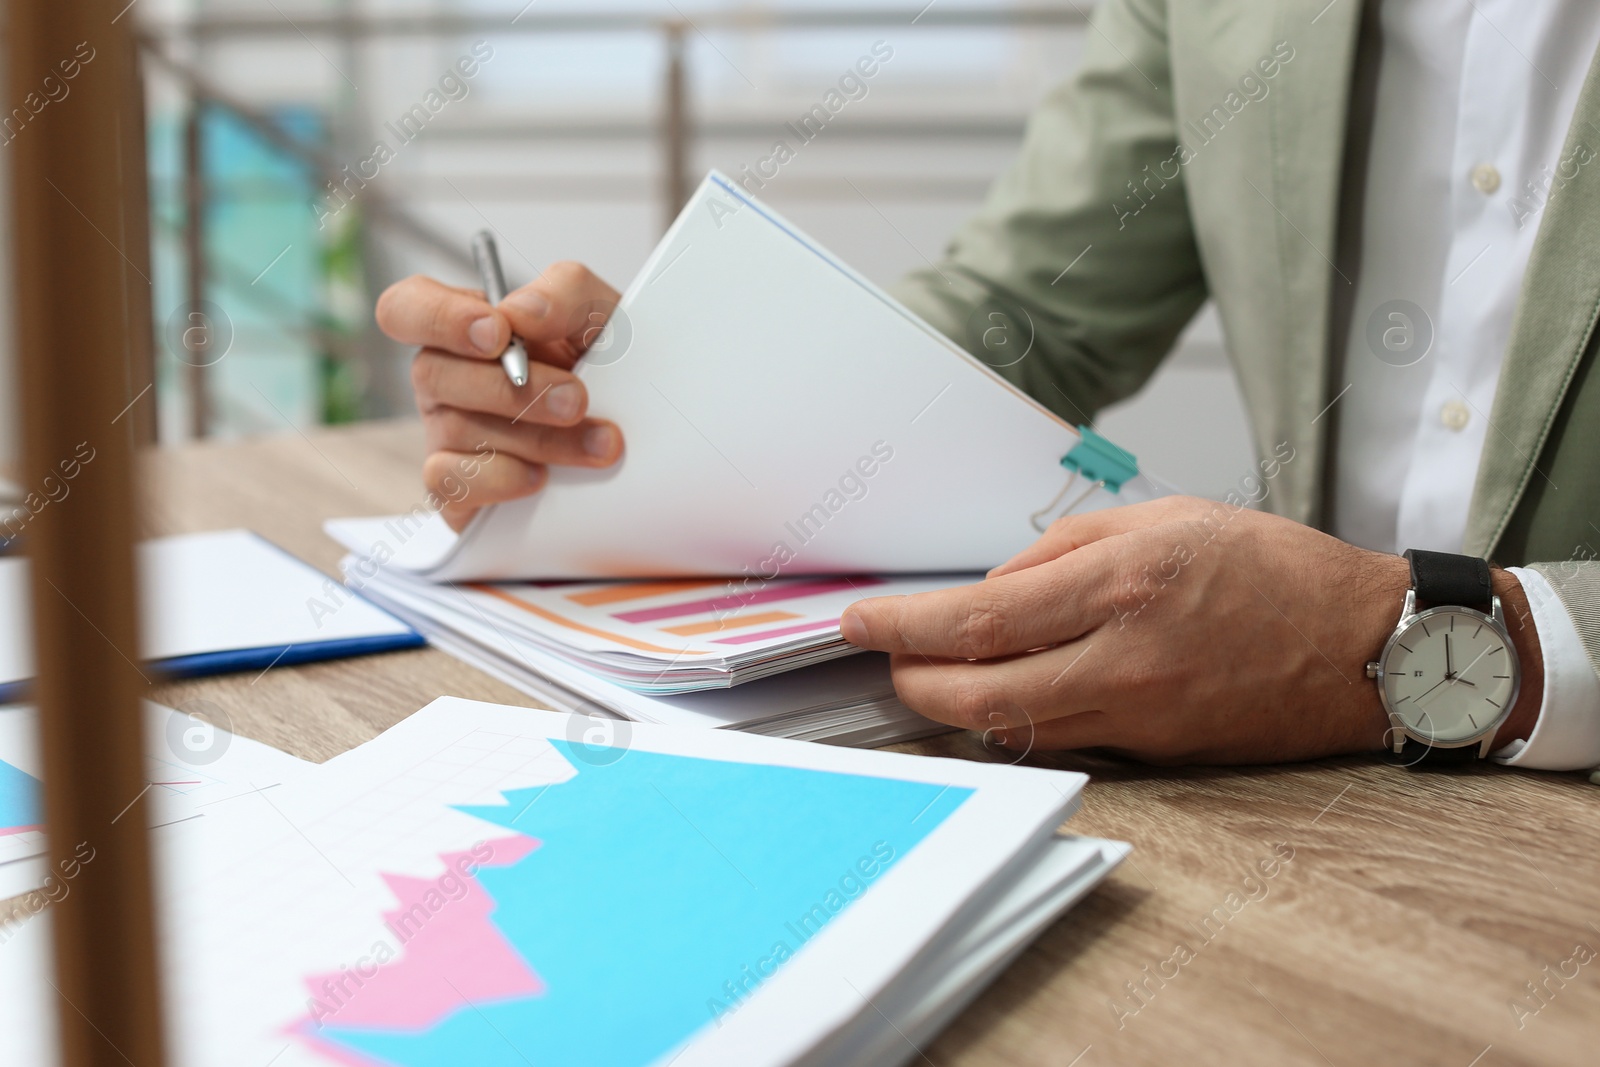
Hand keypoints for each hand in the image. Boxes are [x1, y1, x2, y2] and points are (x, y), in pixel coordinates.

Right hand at [376, 261, 625, 530]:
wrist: (634, 434)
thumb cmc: (601, 364)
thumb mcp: (599, 315)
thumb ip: (564, 292)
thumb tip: (520, 313)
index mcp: (463, 327)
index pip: (405, 307)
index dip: (439, 317)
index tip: (500, 333)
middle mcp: (444, 378)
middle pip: (431, 373)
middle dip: (513, 389)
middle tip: (576, 400)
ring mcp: (444, 434)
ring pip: (456, 430)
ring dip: (537, 438)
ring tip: (598, 441)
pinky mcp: (457, 489)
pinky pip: (454, 484)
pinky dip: (505, 478)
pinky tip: (545, 477)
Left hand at [840, 496, 1539, 763]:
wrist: (1366, 647)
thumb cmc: (1273, 569)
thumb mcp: (1164, 519)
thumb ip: (1065, 550)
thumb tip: (992, 590)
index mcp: (1123, 581)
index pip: (981, 617)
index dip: (905, 625)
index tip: (860, 621)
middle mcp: (1125, 656)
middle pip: (978, 692)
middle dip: (911, 679)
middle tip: (885, 656)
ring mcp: (1140, 715)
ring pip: (1013, 726)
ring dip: (955, 705)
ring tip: (932, 672)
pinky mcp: (1156, 753)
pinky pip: (1063, 738)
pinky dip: (1018, 719)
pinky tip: (1005, 692)